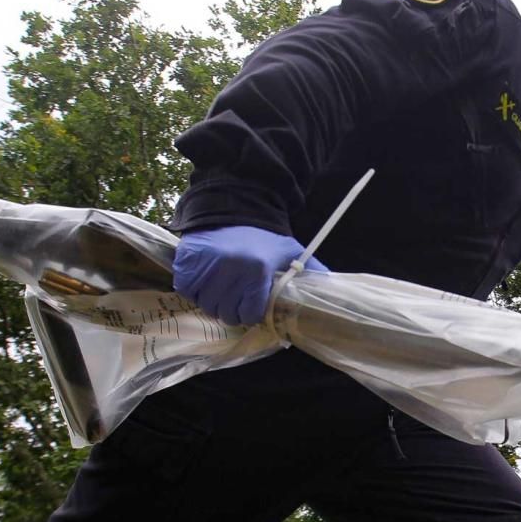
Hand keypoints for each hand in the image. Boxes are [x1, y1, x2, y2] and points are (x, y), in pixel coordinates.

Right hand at [173, 226, 327, 325]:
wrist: (234, 207)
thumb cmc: (264, 237)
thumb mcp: (291, 251)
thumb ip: (312, 271)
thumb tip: (333, 290)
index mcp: (257, 270)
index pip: (249, 314)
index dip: (251, 313)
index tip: (252, 305)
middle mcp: (230, 268)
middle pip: (225, 312)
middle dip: (232, 309)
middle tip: (236, 296)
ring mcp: (206, 264)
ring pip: (205, 304)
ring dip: (213, 300)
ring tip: (222, 287)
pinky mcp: (187, 260)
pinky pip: (187, 290)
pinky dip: (194, 289)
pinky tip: (206, 279)